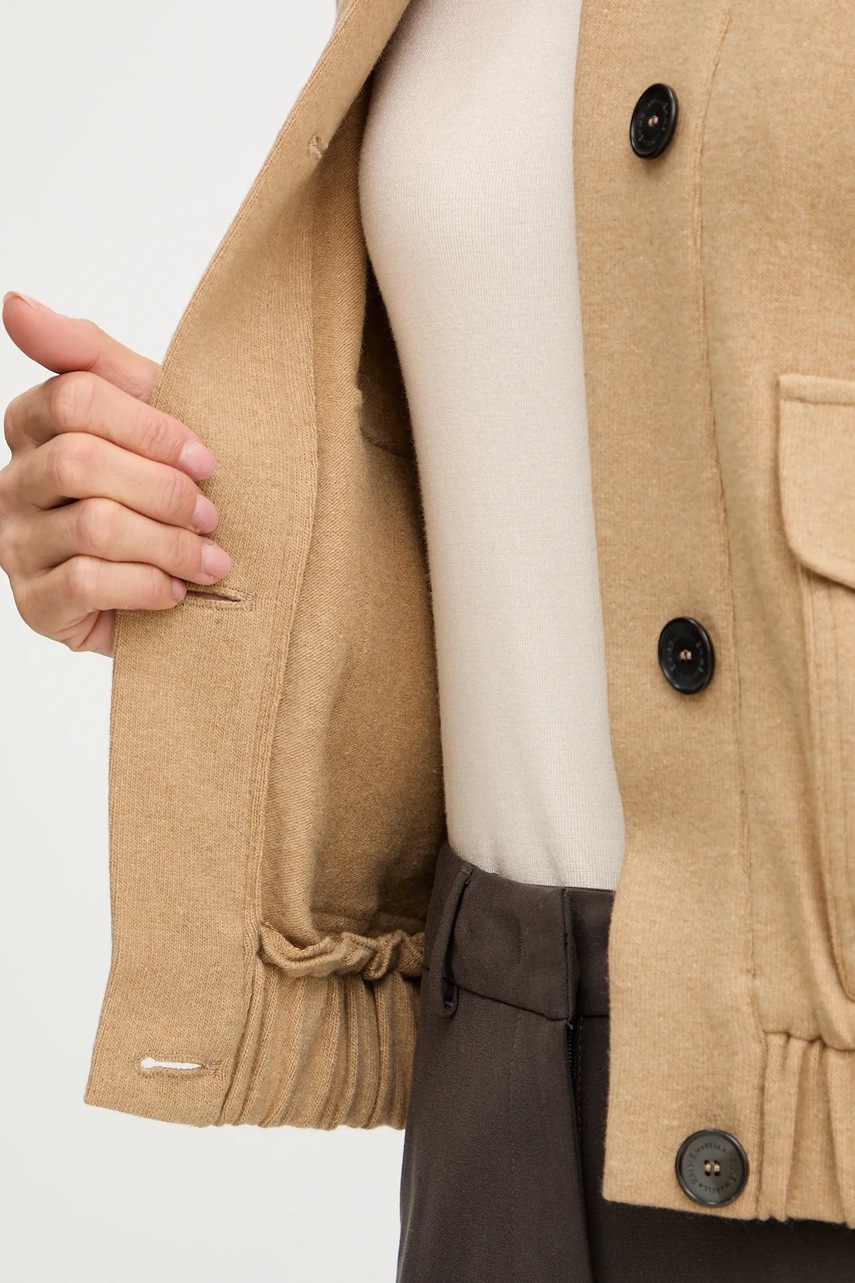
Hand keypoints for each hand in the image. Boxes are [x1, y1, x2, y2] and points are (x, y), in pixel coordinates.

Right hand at [0, 292, 231, 656]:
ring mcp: (16, 544)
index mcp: (34, 425)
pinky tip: (176, 590)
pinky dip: (148, 586)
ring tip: (209, 559)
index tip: (205, 459)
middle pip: (82, 462)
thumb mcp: (146, 411)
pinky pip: (88, 582)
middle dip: (164, 491)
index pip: (74, 398)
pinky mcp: (35, 603)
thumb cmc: (164, 490)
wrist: (181, 585)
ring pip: (92, 526)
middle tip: (211, 515)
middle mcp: (14, 482)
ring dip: (169, 544)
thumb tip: (14, 302)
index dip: (151, 429)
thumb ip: (91, 356)